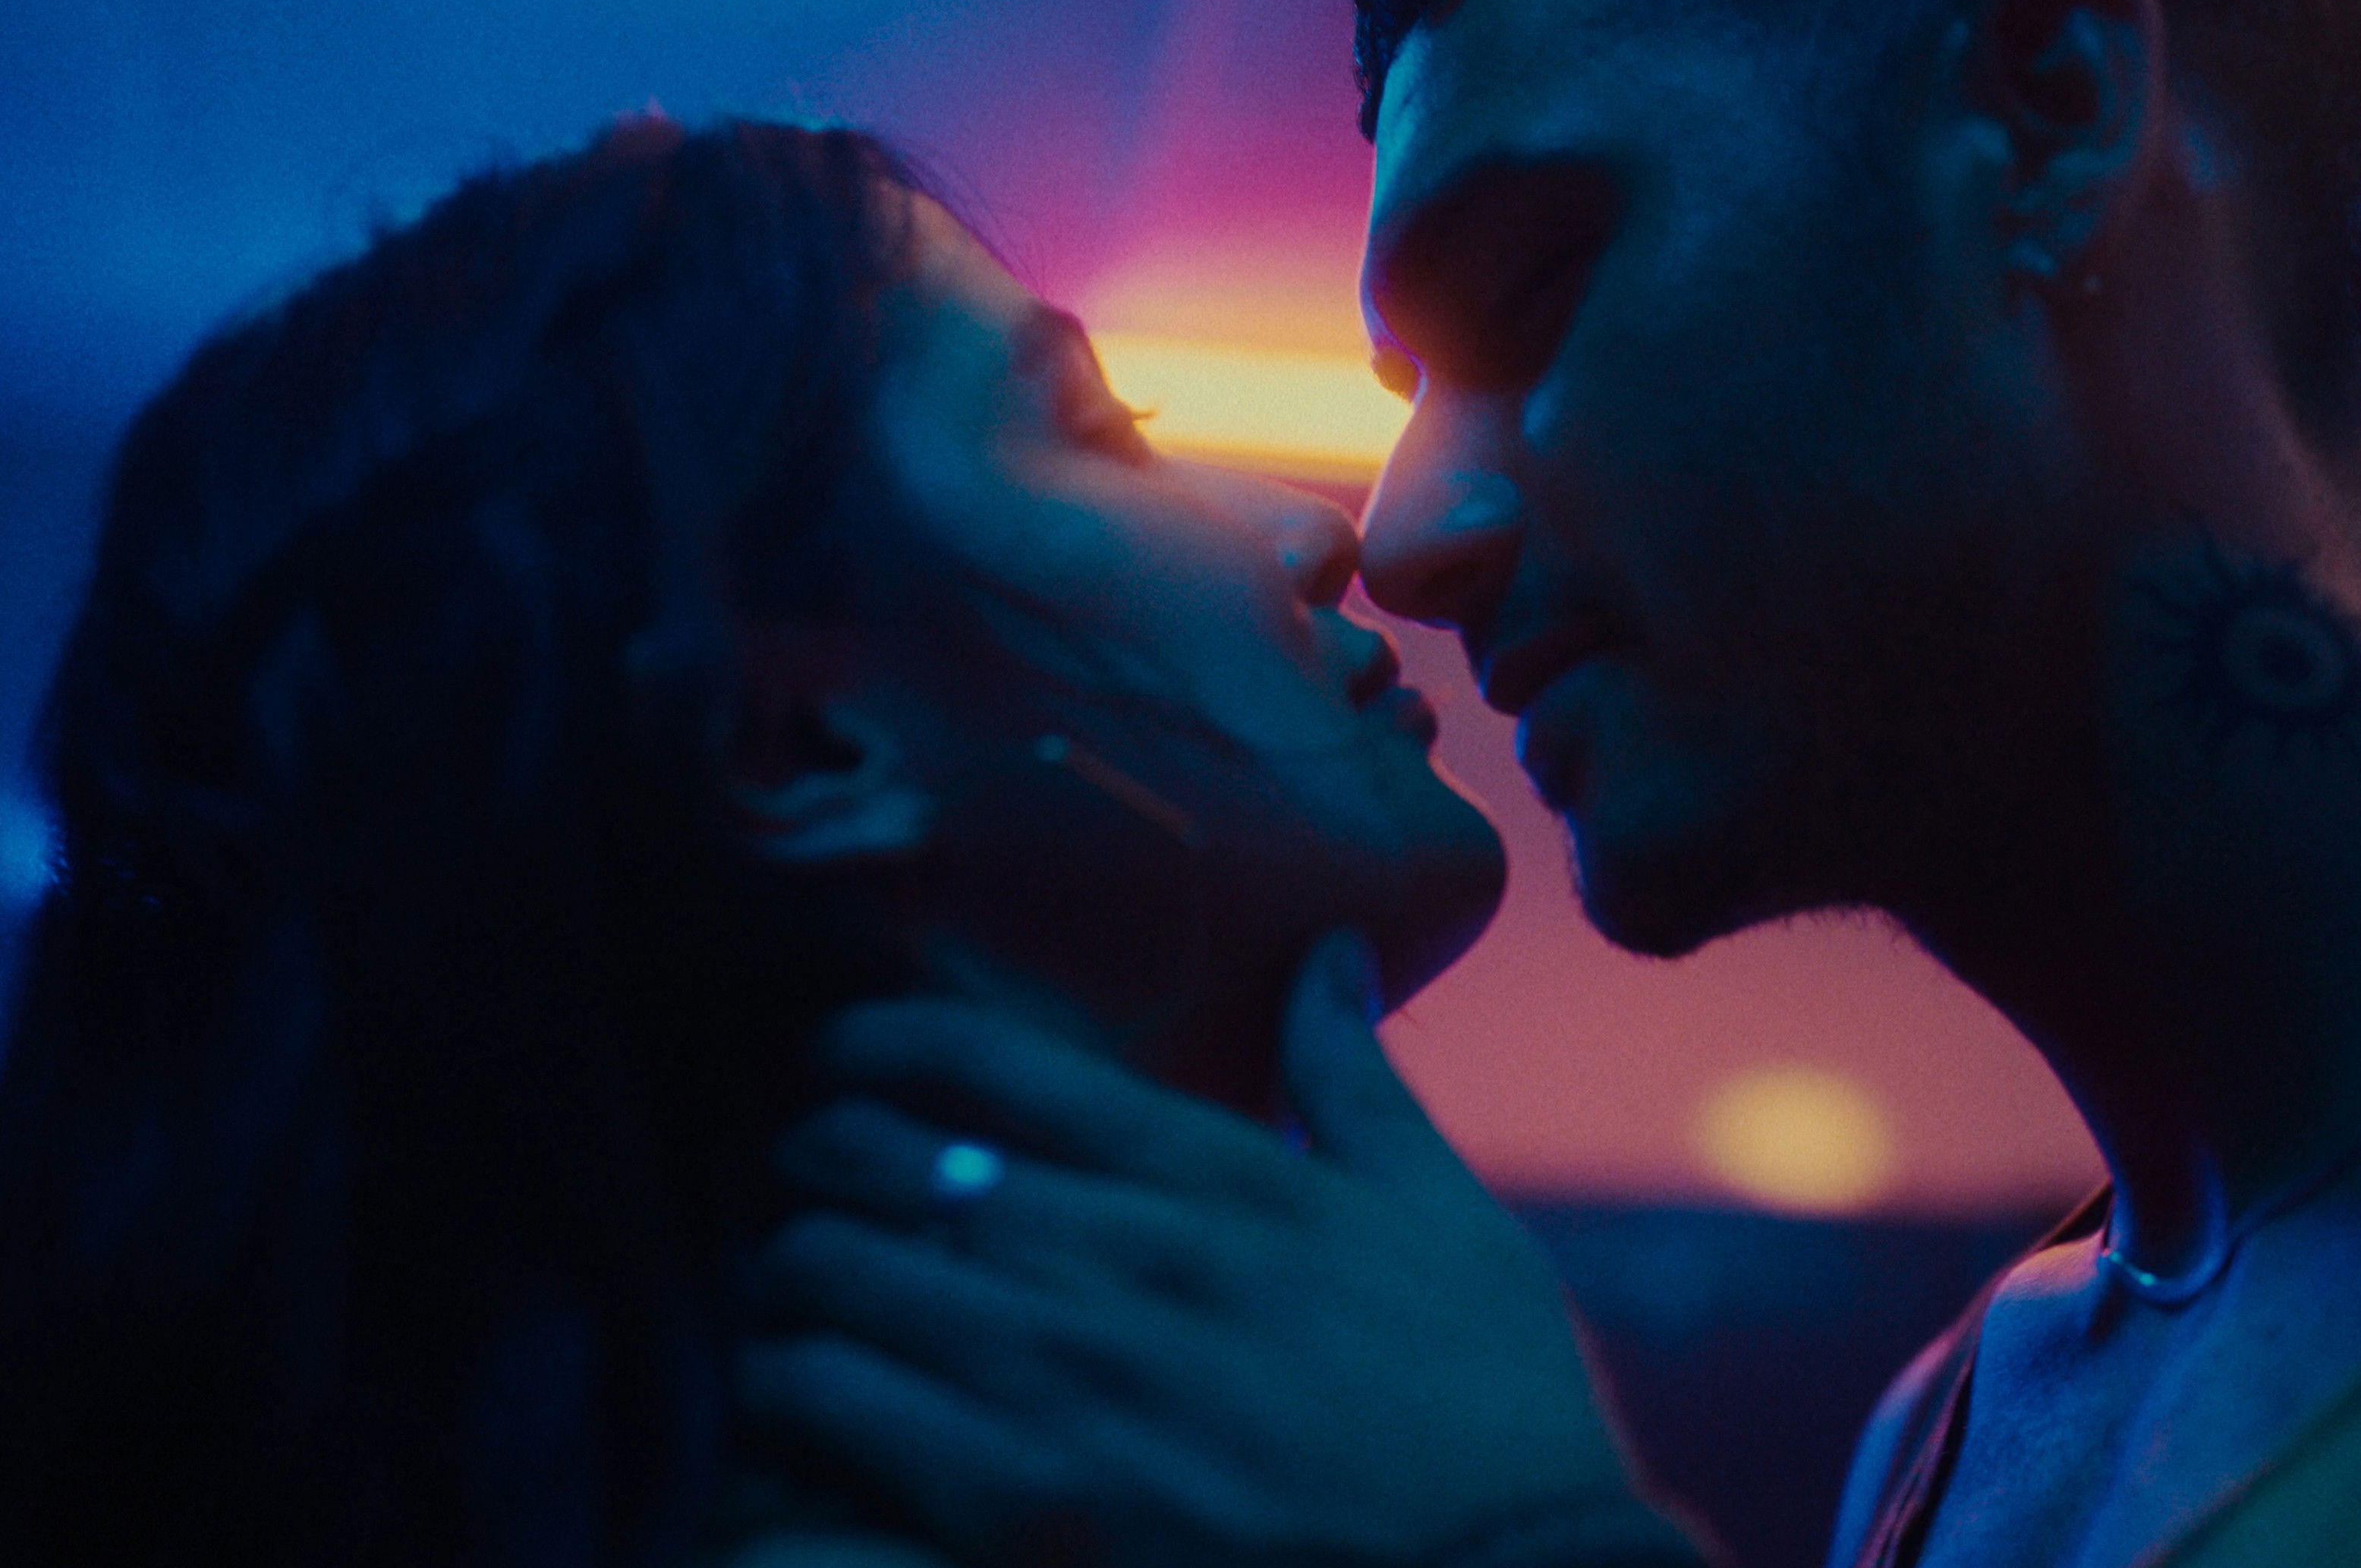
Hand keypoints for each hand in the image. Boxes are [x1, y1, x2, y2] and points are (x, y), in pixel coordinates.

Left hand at [739, 933, 1649, 1565]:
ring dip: (788, 1276)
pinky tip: (794, 1401)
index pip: (994, 1064)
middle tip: (804, 1180)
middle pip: (882, 1161)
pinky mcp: (1024, 1503)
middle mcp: (1121, 1258)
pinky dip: (787, 1392)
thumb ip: (1353, 1076)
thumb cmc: (1485, 1399)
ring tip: (790, 1294)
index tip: (837, 1057)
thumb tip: (1327, 946)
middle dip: (813, 1158)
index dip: (878, 1043)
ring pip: (835, 1278)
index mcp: (1213, 1176)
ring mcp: (1066, 1381)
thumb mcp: (1439, 1211)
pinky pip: (833, 1410)